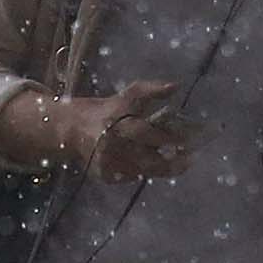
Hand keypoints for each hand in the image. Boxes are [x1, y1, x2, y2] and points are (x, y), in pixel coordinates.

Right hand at [69, 78, 202, 181]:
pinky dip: (144, 170)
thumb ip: (151, 90)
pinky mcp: (105, 175)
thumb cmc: (106, 109)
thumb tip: (176, 86)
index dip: (170, 138)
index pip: (147, 132)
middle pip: (148, 160)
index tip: (189, 140)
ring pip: (144, 171)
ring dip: (163, 168)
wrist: (73, 129)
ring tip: (179, 164)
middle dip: (172, 162)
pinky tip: (150, 163)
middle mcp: (113, 146)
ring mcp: (108, 163)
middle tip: (189, 160)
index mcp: (118, 123)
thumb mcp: (127, 96)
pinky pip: (132, 177)